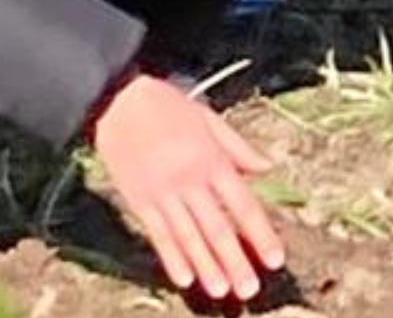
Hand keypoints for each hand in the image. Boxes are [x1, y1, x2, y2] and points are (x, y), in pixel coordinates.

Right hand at [88, 73, 284, 300]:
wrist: (117, 100)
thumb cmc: (167, 106)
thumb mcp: (208, 118)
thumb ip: (238, 147)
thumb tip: (267, 168)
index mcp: (211, 159)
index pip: (243, 204)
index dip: (261, 234)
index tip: (275, 259)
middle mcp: (189, 179)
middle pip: (218, 228)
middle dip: (236, 261)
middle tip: (250, 289)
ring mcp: (162, 192)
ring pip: (189, 237)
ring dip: (207, 266)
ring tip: (222, 291)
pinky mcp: (139, 200)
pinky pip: (158, 234)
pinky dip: (171, 257)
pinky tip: (184, 278)